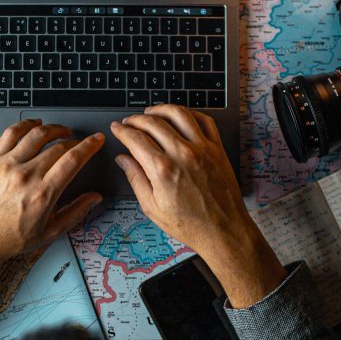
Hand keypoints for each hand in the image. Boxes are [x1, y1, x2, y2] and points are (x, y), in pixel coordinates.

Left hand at [0, 119, 103, 271]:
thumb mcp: (50, 232)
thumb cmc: (10, 238)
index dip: (89, 146)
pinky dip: (26, 125)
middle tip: (80, 143)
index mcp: (42, 194)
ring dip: (54, 128)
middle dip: (75, 141)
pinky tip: (35, 125)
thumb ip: (76, 212)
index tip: (96, 140)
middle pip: (58, 146)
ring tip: (62, 131)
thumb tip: (95, 198)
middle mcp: (26, 176)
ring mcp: (8, 165)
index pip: (73, 160)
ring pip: (36, 134)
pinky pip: (11, 133)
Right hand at [111, 105, 284, 307]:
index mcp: (162, 170)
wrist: (223, 230)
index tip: (117, 127)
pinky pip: (204, 120)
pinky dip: (190, 113)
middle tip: (129, 122)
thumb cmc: (189, 224)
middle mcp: (182, 154)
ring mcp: (202, 149)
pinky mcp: (217, 149)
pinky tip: (180, 117)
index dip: (122, 130)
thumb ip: (135, 178)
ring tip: (151, 113)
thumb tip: (123, 160)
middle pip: (153, 122)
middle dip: (136, 119)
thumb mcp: (152, 207)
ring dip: (161, 109)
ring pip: (179, 114)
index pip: (135, 139)